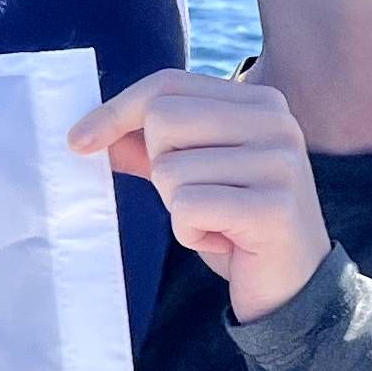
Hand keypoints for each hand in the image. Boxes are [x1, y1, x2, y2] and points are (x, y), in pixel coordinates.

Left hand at [69, 70, 328, 321]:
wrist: (293, 285)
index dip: (117, 110)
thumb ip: (147, 148)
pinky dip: (190, 233)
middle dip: (159, 166)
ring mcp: (280, 163)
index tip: (79, 142)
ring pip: (171, 169)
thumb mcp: (191, 175)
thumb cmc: (235, 223)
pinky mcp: (274, 207)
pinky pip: (188, 208)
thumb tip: (87, 134)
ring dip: (177, 207)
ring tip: (215, 222)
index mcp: (259, 102)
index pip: (168, 85)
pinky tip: (223, 241)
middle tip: (195, 197)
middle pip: (164, 119)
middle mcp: (276, 122)